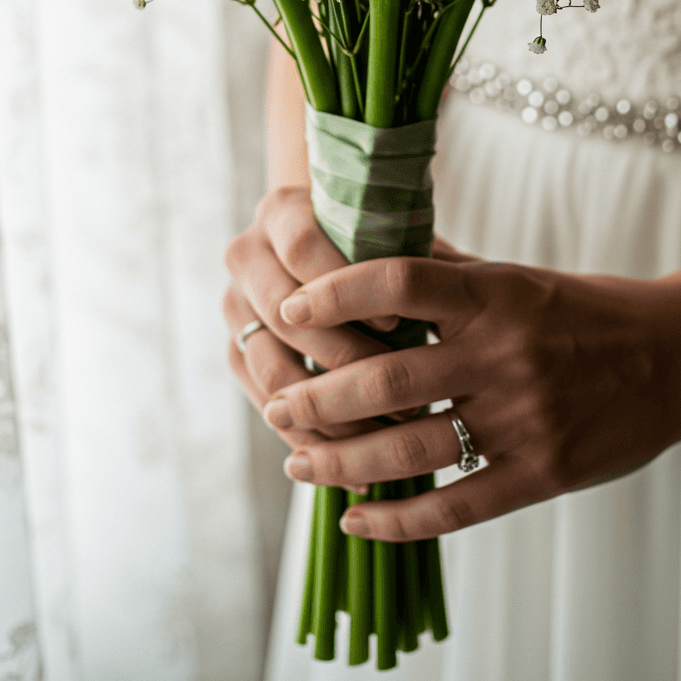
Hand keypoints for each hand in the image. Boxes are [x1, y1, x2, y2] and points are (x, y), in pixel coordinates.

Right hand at [223, 186, 397, 463]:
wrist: (328, 249)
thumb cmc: (378, 240)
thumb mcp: (392, 234)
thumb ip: (405, 246)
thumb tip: (445, 275)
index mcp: (283, 212)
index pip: (303, 247)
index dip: (347, 287)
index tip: (397, 323)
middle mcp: (247, 256)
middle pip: (286, 317)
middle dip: (347, 363)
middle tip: (406, 397)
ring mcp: (235, 309)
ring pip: (273, 372)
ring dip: (332, 413)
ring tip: (388, 438)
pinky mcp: (236, 357)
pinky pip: (268, 407)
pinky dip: (315, 441)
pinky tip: (360, 468)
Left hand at [263, 253, 680, 540]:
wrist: (679, 357)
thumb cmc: (589, 310)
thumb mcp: (521, 276)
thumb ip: (449, 269)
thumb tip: (372, 246)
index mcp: (497, 294)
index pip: (399, 280)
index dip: (335, 293)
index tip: (290, 310)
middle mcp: (505, 352)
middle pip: (388, 377)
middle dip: (317, 397)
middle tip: (276, 405)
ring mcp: (525, 417)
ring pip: (410, 448)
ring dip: (340, 462)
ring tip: (297, 463)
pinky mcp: (544, 473)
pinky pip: (456, 506)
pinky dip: (397, 520)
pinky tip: (355, 521)